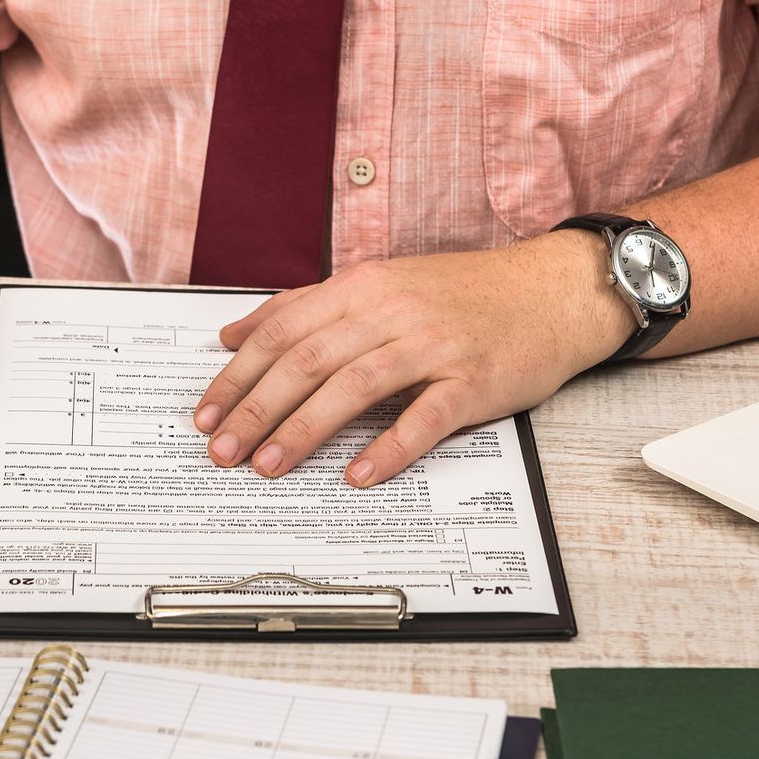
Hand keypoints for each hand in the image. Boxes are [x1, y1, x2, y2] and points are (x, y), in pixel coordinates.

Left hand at [191, 231, 632, 485]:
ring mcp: (434, 344)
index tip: (206, 414)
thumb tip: (235, 334)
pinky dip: (389, 448)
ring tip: (269, 466)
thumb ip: (307, 307)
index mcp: (363, 286)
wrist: (552, 290)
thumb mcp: (381, 283)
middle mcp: (393, 310)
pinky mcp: (473, 379)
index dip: (237, 376)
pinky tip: (359, 475)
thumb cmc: (464, 295)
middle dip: (256, 410)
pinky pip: (425, 417)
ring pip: (354, 387)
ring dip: (304, 431)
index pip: (281, 331)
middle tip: (222, 451)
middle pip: (307, 361)